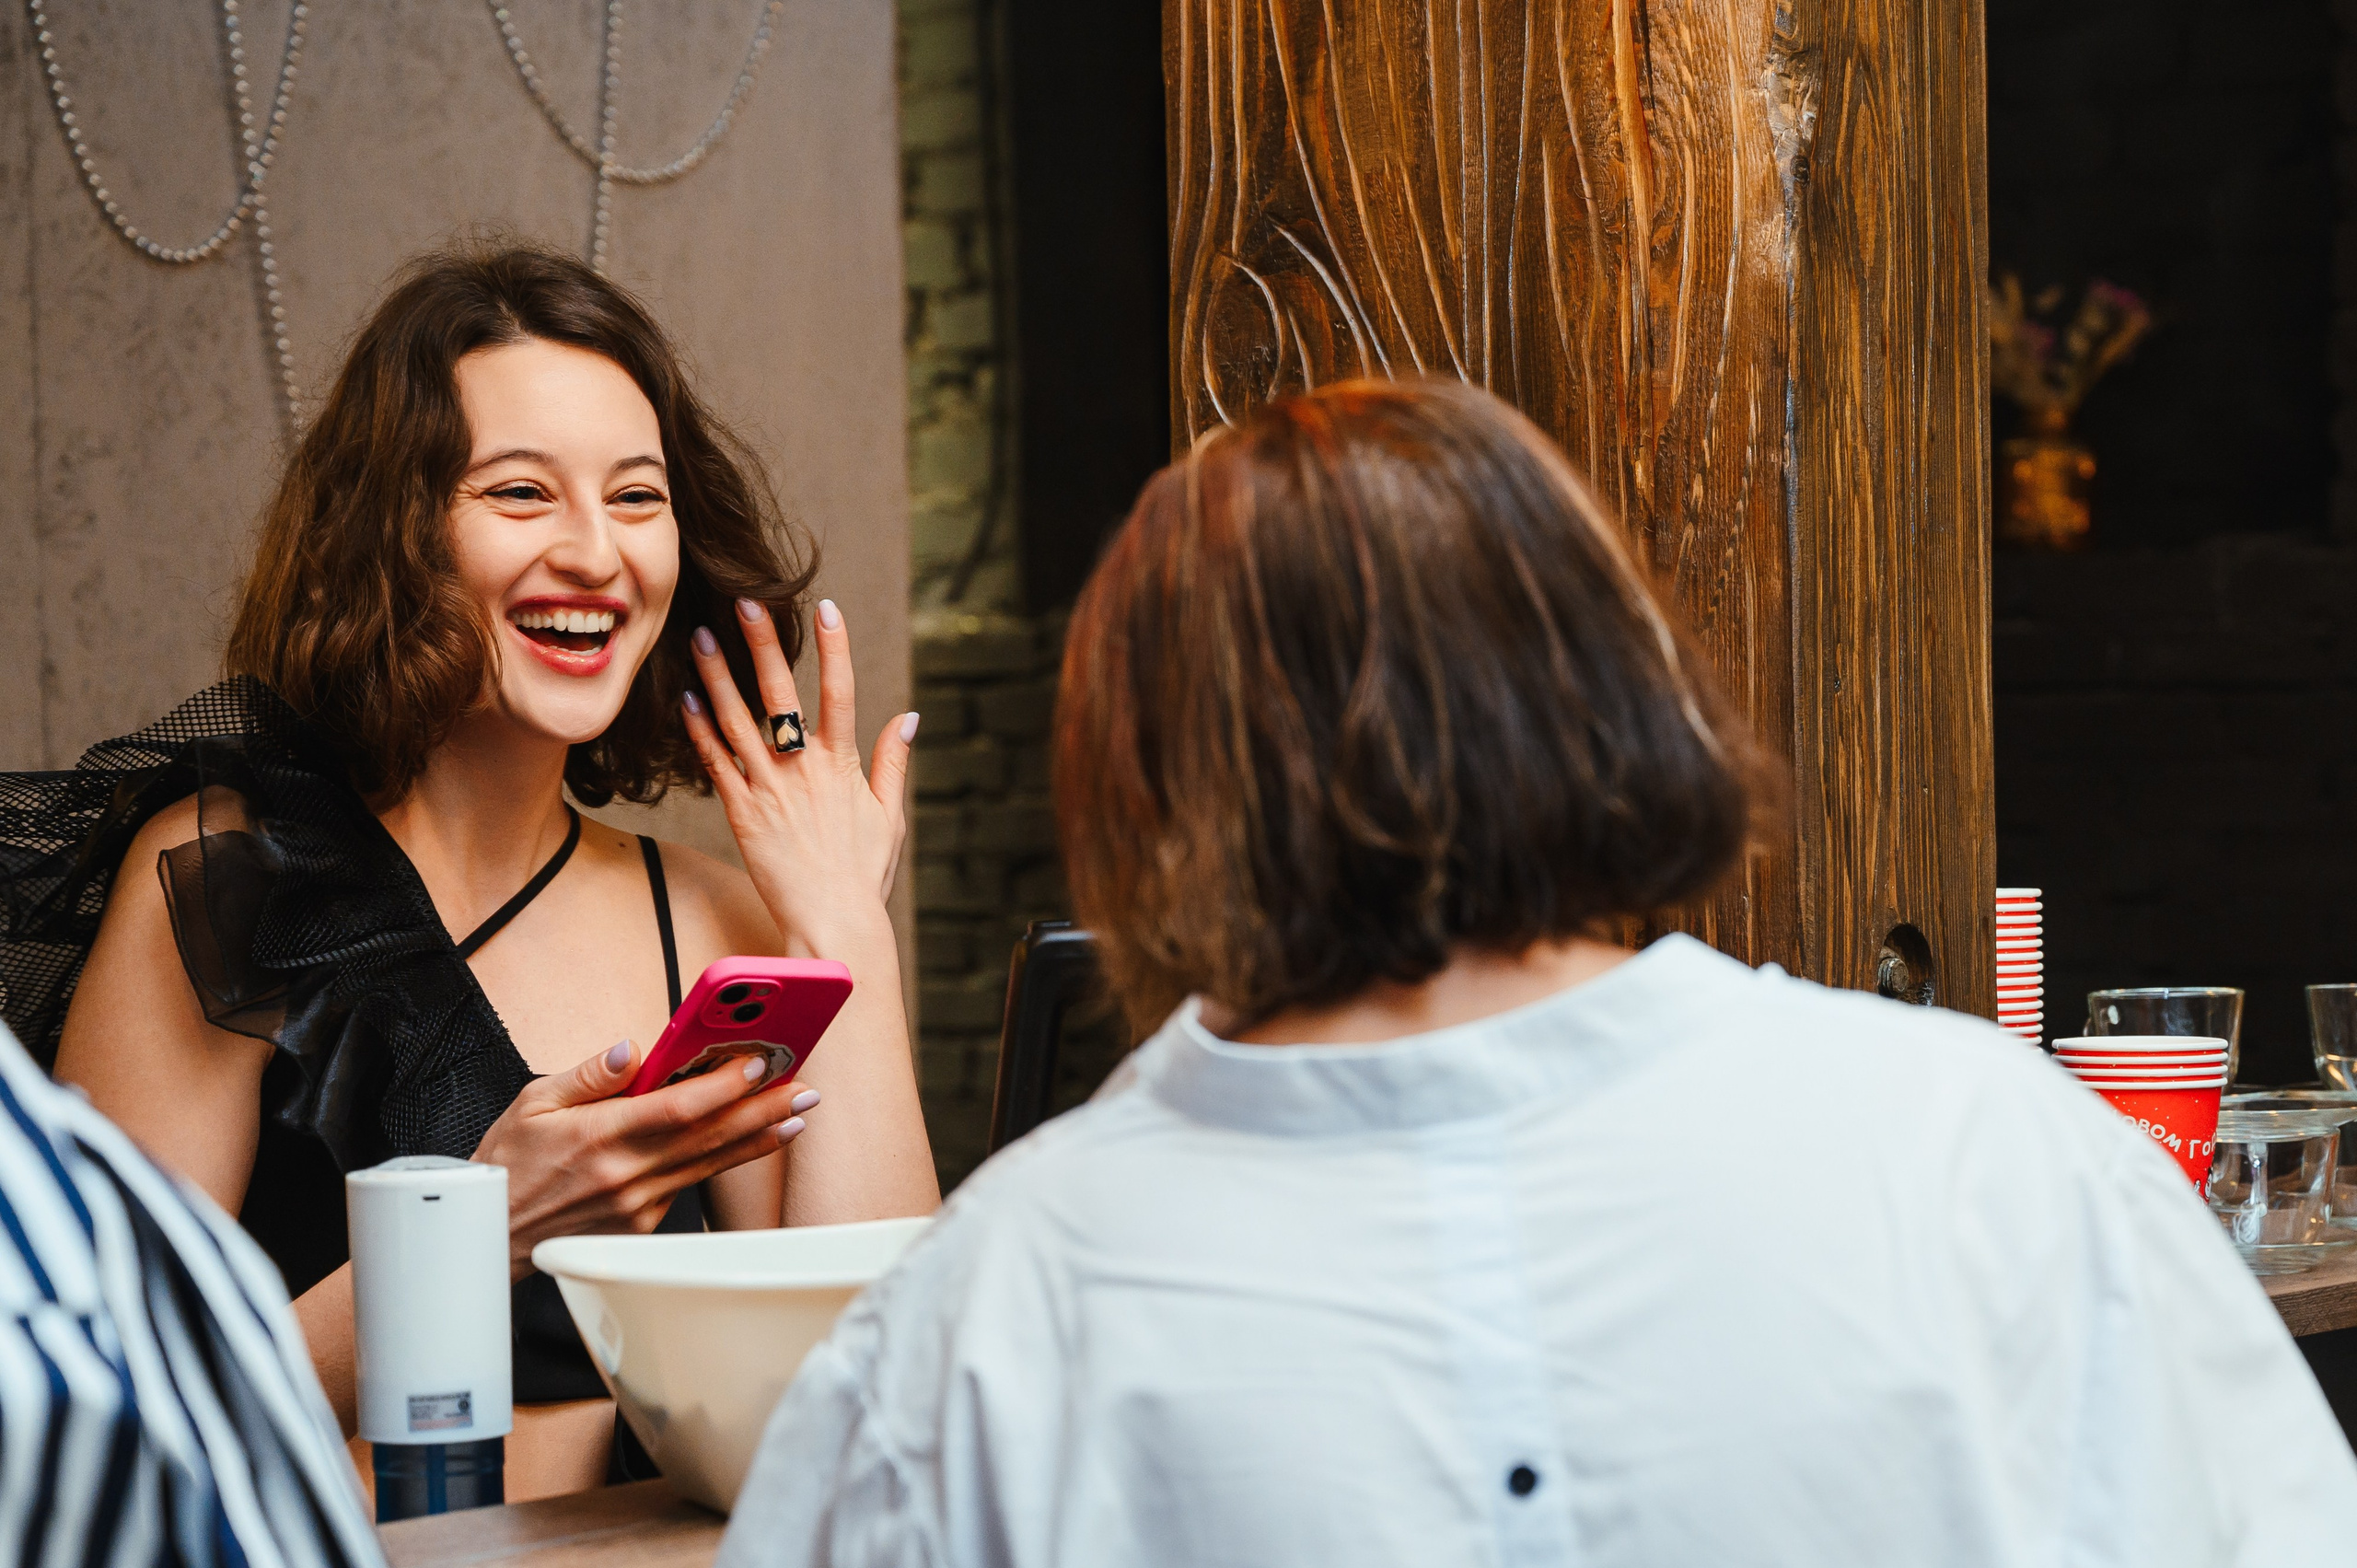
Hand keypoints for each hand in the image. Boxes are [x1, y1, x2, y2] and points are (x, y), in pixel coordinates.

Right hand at [472, 1037, 820, 1277]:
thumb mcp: (533, 1103)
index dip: (724, 1086)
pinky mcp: (642, 1225)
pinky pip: (690, 1185)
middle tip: (804, 1090)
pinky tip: (750, 1141)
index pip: (679, 1109)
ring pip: (709, 1164)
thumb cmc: (510, 1163)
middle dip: (763, 1111)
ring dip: (758, 1138)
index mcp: (601, 1138)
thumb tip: (630, 1051)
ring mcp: (638, 1205)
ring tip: (796, 1115)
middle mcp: (627, 1175)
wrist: (491, 1234)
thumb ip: (588, 1075)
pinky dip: (723, 1161)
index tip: (757, 1063)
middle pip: (709, 1138)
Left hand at [683, 596, 915, 952]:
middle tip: (745, 602)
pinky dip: (701, 729)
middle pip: (781, 695)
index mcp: (843, 767)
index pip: (841, 693)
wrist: (831, 922)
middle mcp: (803, 770)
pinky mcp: (741, 813)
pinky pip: (716, 763)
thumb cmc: (863, 874)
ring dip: (719, 676)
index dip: (835, 649)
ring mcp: (769, 790)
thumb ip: (893, 763)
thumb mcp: (889, 816)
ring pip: (738, 721)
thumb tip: (909, 718)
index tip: (827, 608)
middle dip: (763, 645)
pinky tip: (687, 698)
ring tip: (701, 636)